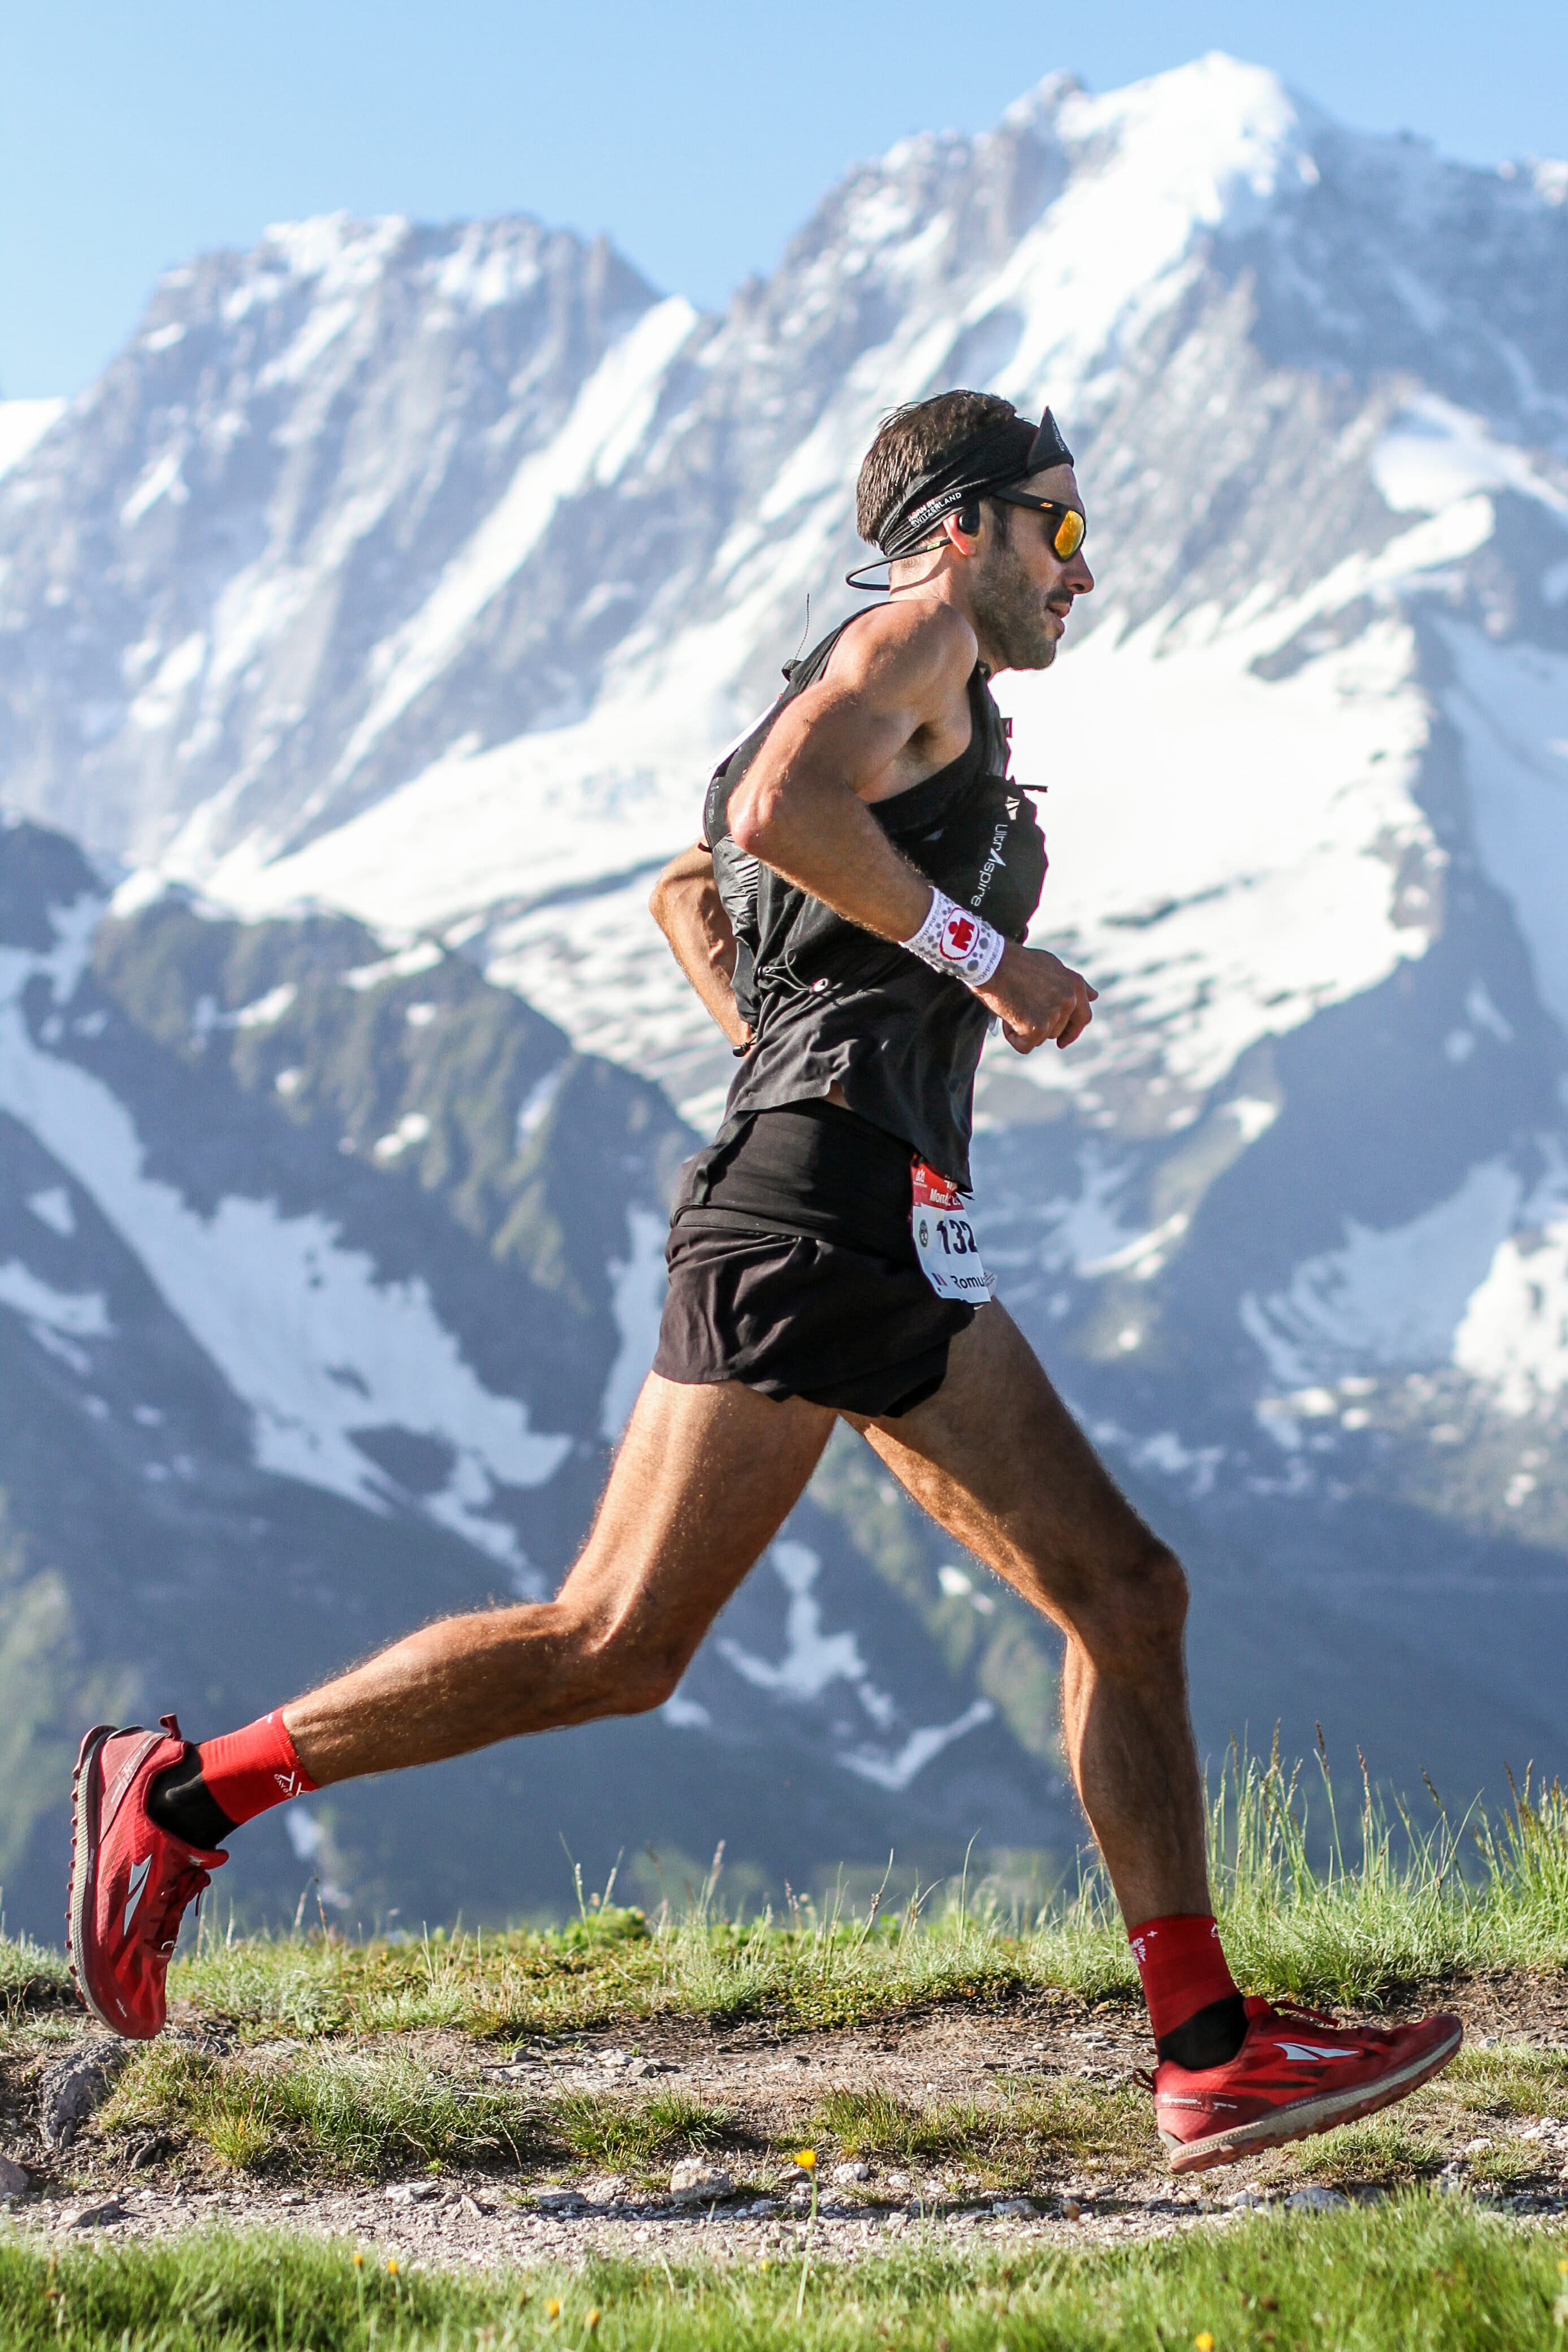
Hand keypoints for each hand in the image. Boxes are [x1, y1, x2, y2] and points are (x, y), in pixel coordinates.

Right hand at [977, 943, 1096, 1052]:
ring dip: (1025, 1030)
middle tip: (1026, 1025)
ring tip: (1012, 1007)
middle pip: (1059, 1030)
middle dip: (1042, 1029)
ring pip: (1041, 1038)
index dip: (1072, 1031)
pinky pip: (1025, 1046)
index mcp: (1075, 984)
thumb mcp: (1053, 967)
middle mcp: (1070, 1000)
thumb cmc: (1016, 963)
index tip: (1062, 1041)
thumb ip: (1072, 985)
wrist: (992, 963)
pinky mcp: (1037, 1026)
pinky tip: (1006, 1018)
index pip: (1084, 1017)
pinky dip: (1013, 1037)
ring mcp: (1055, 1014)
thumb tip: (1094, 996)